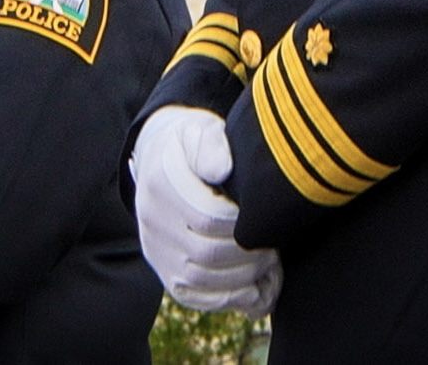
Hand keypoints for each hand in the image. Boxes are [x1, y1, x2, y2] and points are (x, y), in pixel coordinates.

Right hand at [130, 107, 282, 313]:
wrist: (161, 159)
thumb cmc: (194, 145)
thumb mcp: (202, 130)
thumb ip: (212, 144)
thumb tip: (222, 169)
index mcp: (162, 181)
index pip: (208, 217)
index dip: (243, 222)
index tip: (266, 217)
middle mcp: (152, 219)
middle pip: (205, 253)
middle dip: (248, 253)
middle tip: (275, 245)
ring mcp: (156, 249)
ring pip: (200, 279)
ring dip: (242, 277)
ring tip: (268, 263)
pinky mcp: (165, 271)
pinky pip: (194, 296)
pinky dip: (228, 297)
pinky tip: (254, 289)